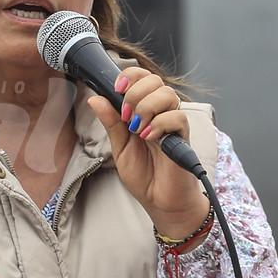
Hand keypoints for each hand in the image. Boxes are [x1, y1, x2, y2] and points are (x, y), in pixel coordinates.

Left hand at [87, 68, 208, 242]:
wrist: (160, 201)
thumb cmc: (143, 174)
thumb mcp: (119, 147)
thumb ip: (110, 122)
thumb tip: (94, 98)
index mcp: (144, 111)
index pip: (142, 78)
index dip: (130, 76)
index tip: (117, 89)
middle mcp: (160, 113)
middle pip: (155, 81)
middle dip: (135, 93)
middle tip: (126, 116)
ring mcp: (173, 124)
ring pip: (168, 95)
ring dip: (146, 108)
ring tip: (137, 130)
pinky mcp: (183, 138)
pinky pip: (177, 118)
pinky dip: (159, 124)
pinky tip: (149, 138)